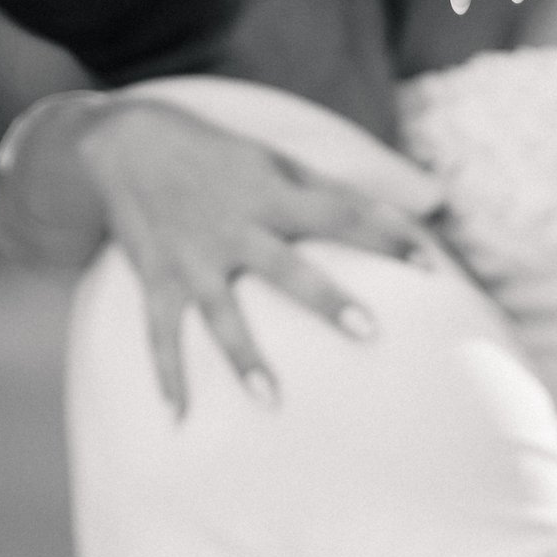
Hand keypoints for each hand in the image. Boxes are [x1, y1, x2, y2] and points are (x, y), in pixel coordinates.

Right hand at [75, 98, 429, 416]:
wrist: (125, 141)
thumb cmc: (221, 155)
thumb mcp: (279, 157)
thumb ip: (345, 188)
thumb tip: (432, 199)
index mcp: (271, 192)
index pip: (340, 212)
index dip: (385, 234)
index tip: (430, 263)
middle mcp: (235, 226)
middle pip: (286, 268)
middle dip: (325, 299)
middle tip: (368, 332)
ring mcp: (193, 256)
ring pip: (222, 314)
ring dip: (243, 357)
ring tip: (270, 400)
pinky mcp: (158, 277)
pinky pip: (160, 332)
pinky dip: (166, 373)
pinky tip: (178, 415)